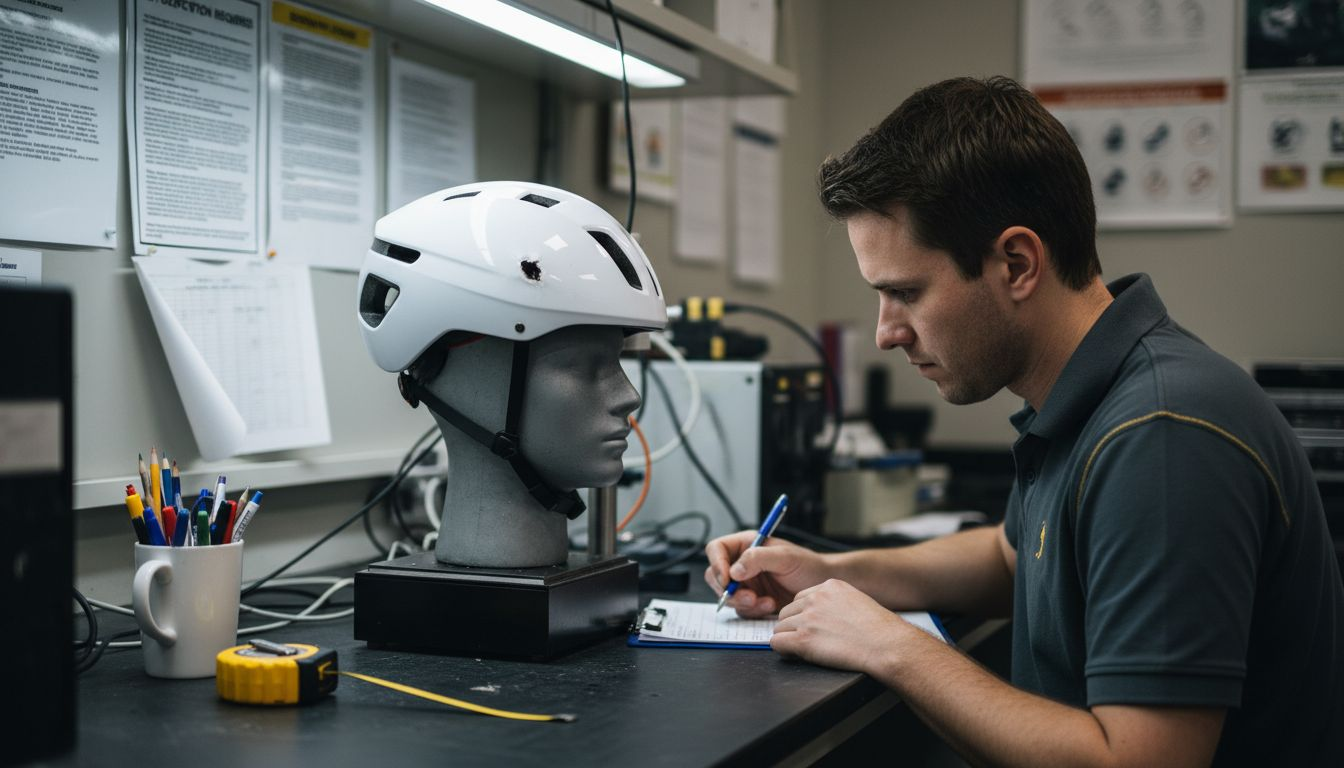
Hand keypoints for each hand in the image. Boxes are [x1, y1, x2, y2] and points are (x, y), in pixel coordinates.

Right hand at [703, 531, 827, 617]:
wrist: (821, 586)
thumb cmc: (807, 565)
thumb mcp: (785, 557)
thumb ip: (758, 559)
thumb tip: (734, 571)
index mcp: (746, 545)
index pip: (716, 549)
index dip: (716, 563)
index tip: (727, 579)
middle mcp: (742, 564)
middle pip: (716, 576)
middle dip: (729, 590)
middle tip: (749, 597)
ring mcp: (746, 584)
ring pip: (727, 596)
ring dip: (743, 603)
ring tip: (765, 602)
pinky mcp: (752, 601)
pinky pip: (741, 609)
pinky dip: (753, 611)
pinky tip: (770, 606)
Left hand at [771, 579, 914, 672]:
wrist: (888, 646)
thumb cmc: (880, 631)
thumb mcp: (857, 601)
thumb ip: (836, 603)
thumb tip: (822, 616)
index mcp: (829, 586)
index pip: (800, 598)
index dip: (803, 615)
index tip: (814, 627)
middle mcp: (816, 598)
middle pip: (787, 612)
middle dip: (794, 627)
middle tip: (810, 640)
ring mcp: (808, 618)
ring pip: (780, 627)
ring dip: (789, 639)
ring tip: (809, 649)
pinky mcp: (803, 639)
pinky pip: (777, 642)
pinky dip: (784, 650)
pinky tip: (796, 654)